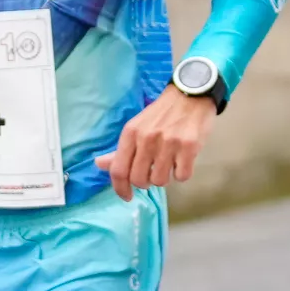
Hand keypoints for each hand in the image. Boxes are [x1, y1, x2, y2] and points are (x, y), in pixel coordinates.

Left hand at [93, 87, 217, 199]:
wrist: (190, 94)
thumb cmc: (162, 113)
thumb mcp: (137, 127)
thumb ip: (120, 150)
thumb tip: (99, 164)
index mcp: (131, 133)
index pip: (118, 170)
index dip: (120, 188)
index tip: (127, 196)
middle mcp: (147, 139)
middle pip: (139, 179)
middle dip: (146, 182)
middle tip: (153, 172)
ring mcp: (169, 143)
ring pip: (160, 181)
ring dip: (165, 177)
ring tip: (169, 163)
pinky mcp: (189, 147)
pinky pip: (182, 176)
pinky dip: (182, 173)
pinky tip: (183, 160)